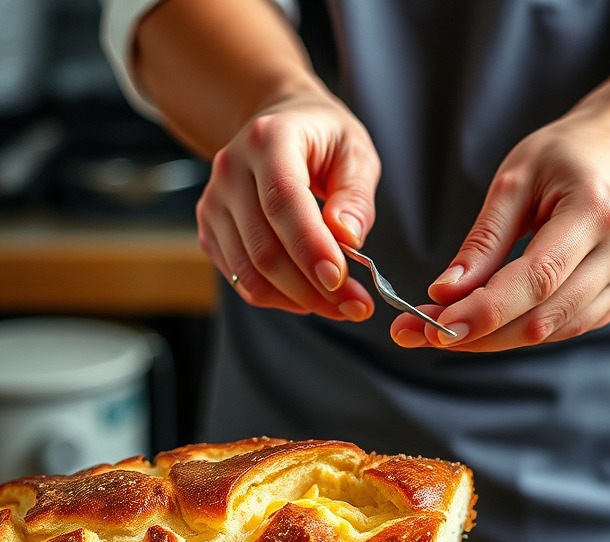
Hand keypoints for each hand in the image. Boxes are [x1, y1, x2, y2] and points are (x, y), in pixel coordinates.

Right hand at [196, 89, 380, 320]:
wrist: (279, 123)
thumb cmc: (323, 139)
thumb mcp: (355, 153)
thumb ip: (356, 196)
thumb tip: (348, 238)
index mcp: (268, 139)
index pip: (282, 202)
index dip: (310, 247)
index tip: (340, 280)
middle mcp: (231, 170)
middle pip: (264, 248)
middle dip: (314, 288)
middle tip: (356, 307)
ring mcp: (214, 202)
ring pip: (251, 273)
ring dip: (299, 300)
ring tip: (340, 305)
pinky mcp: (210, 229)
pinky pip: (242, 280)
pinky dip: (279, 298)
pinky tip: (310, 294)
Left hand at [391, 101, 609, 351]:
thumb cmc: (565, 156)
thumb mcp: (515, 178)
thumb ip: (483, 241)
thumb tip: (445, 294)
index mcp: (594, 214)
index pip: (536, 279)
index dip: (485, 311)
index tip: (434, 327)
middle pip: (541, 319)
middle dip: (477, 334)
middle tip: (419, 333)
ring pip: (548, 333)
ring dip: (491, 339)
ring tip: (442, 329)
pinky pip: (561, 329)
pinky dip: (517, 331)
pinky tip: (485, 322)